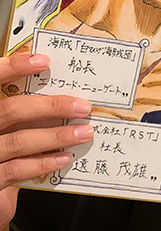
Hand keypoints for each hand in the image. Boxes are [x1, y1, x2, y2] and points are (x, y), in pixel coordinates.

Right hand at [0, 52, 92, 229]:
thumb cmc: (0, 146)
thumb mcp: (5, 123)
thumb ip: (19, 109)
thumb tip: (54, 87)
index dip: (13, 67)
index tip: (43, 60)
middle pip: (12, 111)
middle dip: (50, 107)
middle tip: (81, 106)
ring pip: (19, 141)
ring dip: (56, 136)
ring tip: (83, 132)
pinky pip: (16, 170)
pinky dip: (42, 163)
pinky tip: (63, 157)